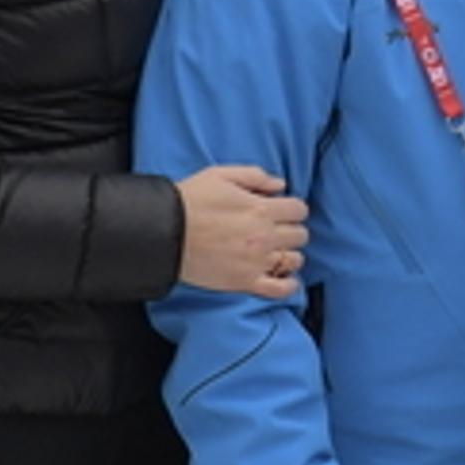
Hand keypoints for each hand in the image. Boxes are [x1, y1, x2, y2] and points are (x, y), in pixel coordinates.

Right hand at [179, 163, 309, 297]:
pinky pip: (281, 289)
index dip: (293, 208)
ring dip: (290, 255)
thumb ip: (254, 176)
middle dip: (291, 230)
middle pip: (300, 234)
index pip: (299, 209)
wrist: (164, 231)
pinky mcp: (246, 282)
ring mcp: (257, 261)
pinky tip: (284, 279)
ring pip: (295, 260)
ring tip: (276, 252)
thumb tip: (280, 184)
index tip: (283, 211)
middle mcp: (265, 236)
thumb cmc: (189, 202)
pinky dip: (288, 285)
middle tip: (277, 230)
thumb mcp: (220, 175)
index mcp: (261, 208)